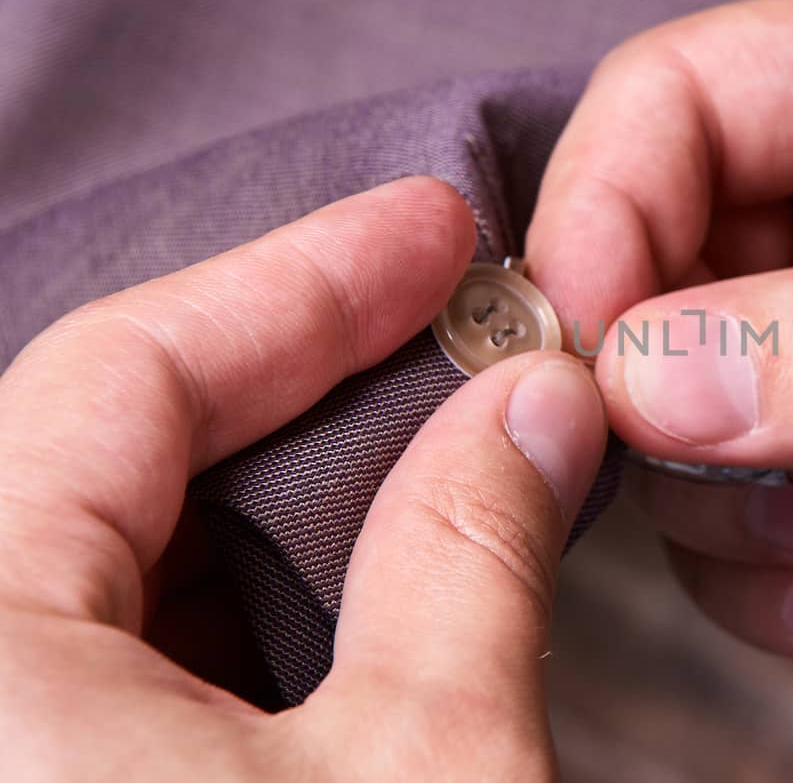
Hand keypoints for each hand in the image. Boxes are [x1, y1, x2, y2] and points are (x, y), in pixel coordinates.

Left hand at [0, 178, 608, 778]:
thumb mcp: (421, 770)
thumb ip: (471, 554)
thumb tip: (528, 405)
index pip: (122, 376)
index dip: (309, 284)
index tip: (432, 237)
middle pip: (98, 454)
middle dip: (295, 386)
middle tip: (444, 332)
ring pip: (98, 564)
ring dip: (273, 508)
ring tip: (423, 462)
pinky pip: (89, 669)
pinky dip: (226, 618)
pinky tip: (344, 607)